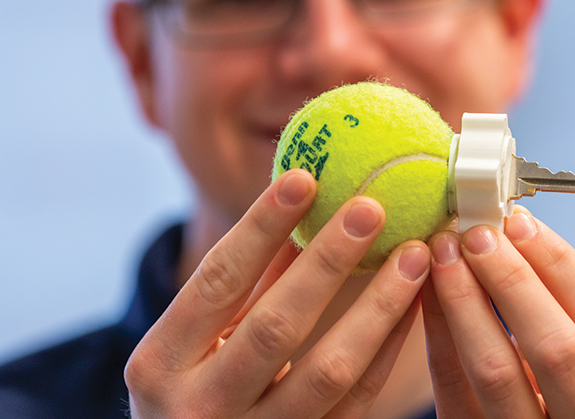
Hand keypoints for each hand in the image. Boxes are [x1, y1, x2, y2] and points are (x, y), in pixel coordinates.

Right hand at [125, 169, 430, 417]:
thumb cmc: (193, 389)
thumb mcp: (195, 341)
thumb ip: (244, 283)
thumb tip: (301, 202)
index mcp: (160, 364)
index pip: (218, 281)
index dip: (262, 226)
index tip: (305, 177)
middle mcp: (199, 409)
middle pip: (276, 326)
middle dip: (329, 261)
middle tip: (372, 208)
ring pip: (330, 369)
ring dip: (379, 306)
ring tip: (414, 254)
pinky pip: (358, 400)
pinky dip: (387, 348)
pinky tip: (410, 304)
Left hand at [423, 207, 574, 418]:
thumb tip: (519, 238)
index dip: (560, 262)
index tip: (521, 220)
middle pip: (555, 344)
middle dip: (509, 278)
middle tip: (473, 230)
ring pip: (498, 373)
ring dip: (464, 303)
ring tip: (440, 252)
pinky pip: (457, 399)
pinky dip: (439, 344)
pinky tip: (426, 300)